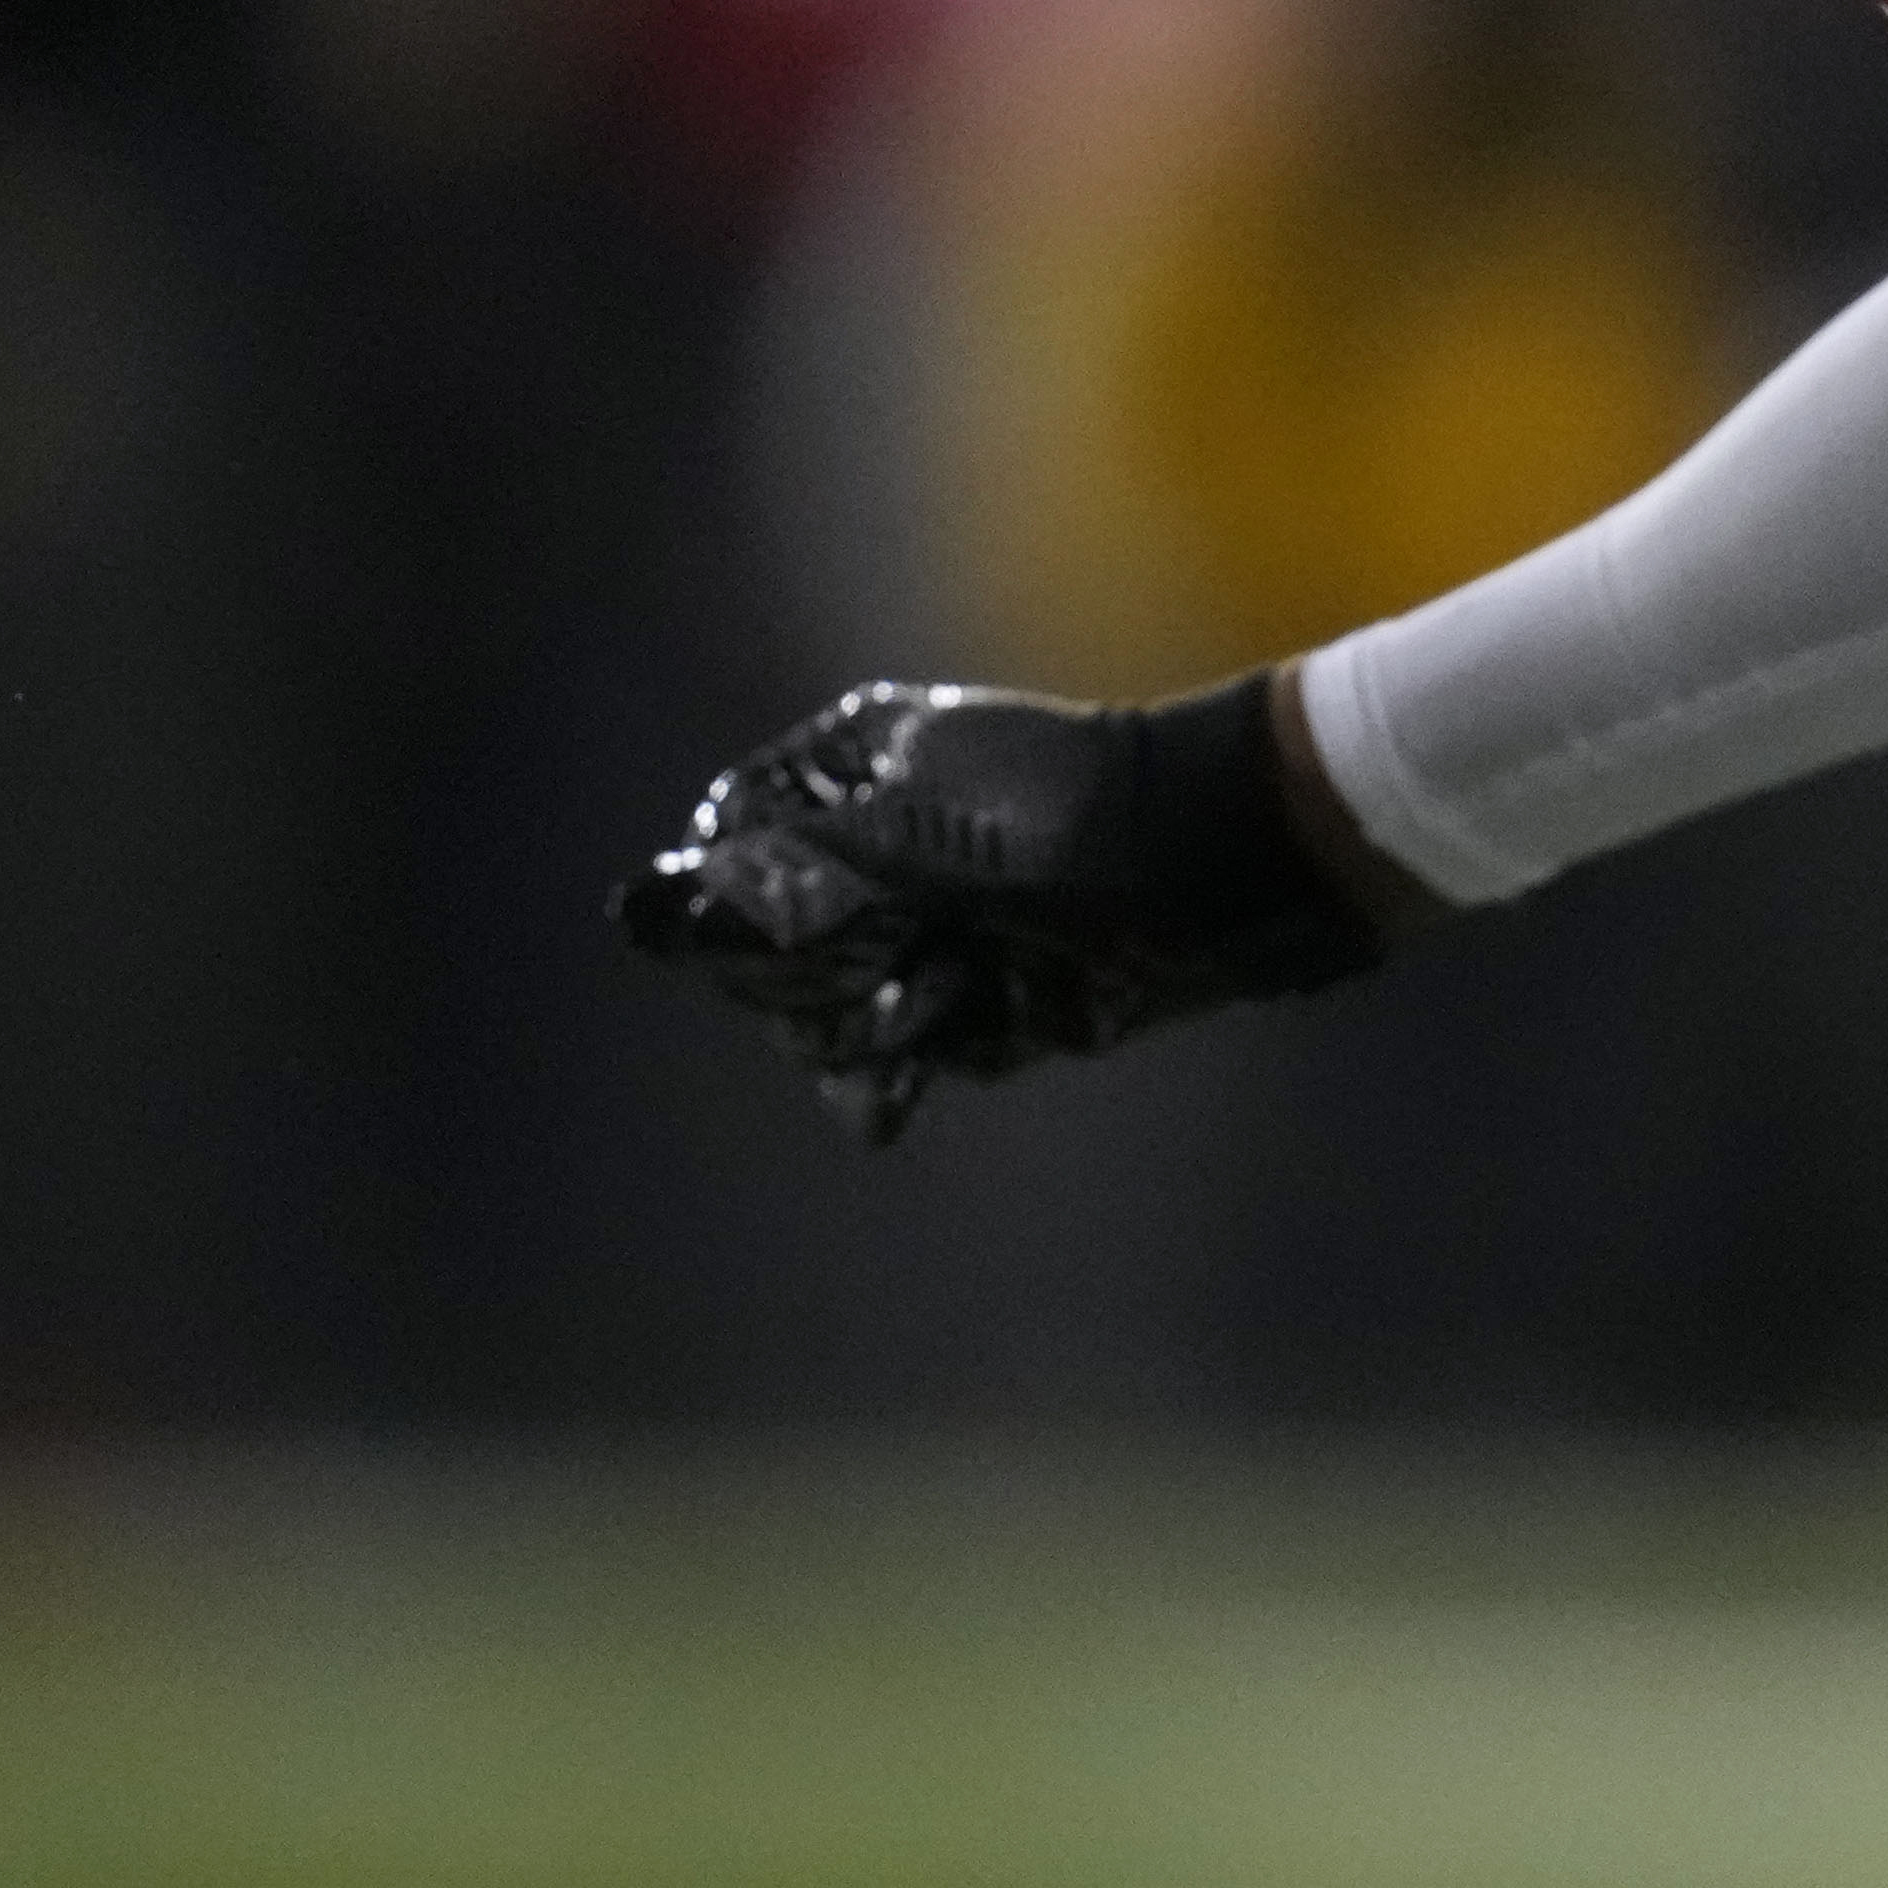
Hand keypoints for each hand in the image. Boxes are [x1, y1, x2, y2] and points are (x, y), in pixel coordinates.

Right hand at [612, 675, 1386, 1143]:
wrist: (1243, 870)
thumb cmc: (1094, 823)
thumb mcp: (930, 846)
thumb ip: (789, 879)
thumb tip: (644, 913)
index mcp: (850, 773)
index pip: (720, 860)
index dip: (746, 912)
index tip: (813, 921)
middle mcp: (872, 850)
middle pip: (761, 954)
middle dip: (818, 978)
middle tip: (910, 952)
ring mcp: (924, 927)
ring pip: (821, 1017)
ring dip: (872, 1028)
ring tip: (956, 990)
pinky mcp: (974, 999)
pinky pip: (890, 1061)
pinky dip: (892, 1080)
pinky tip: (888, 1114)